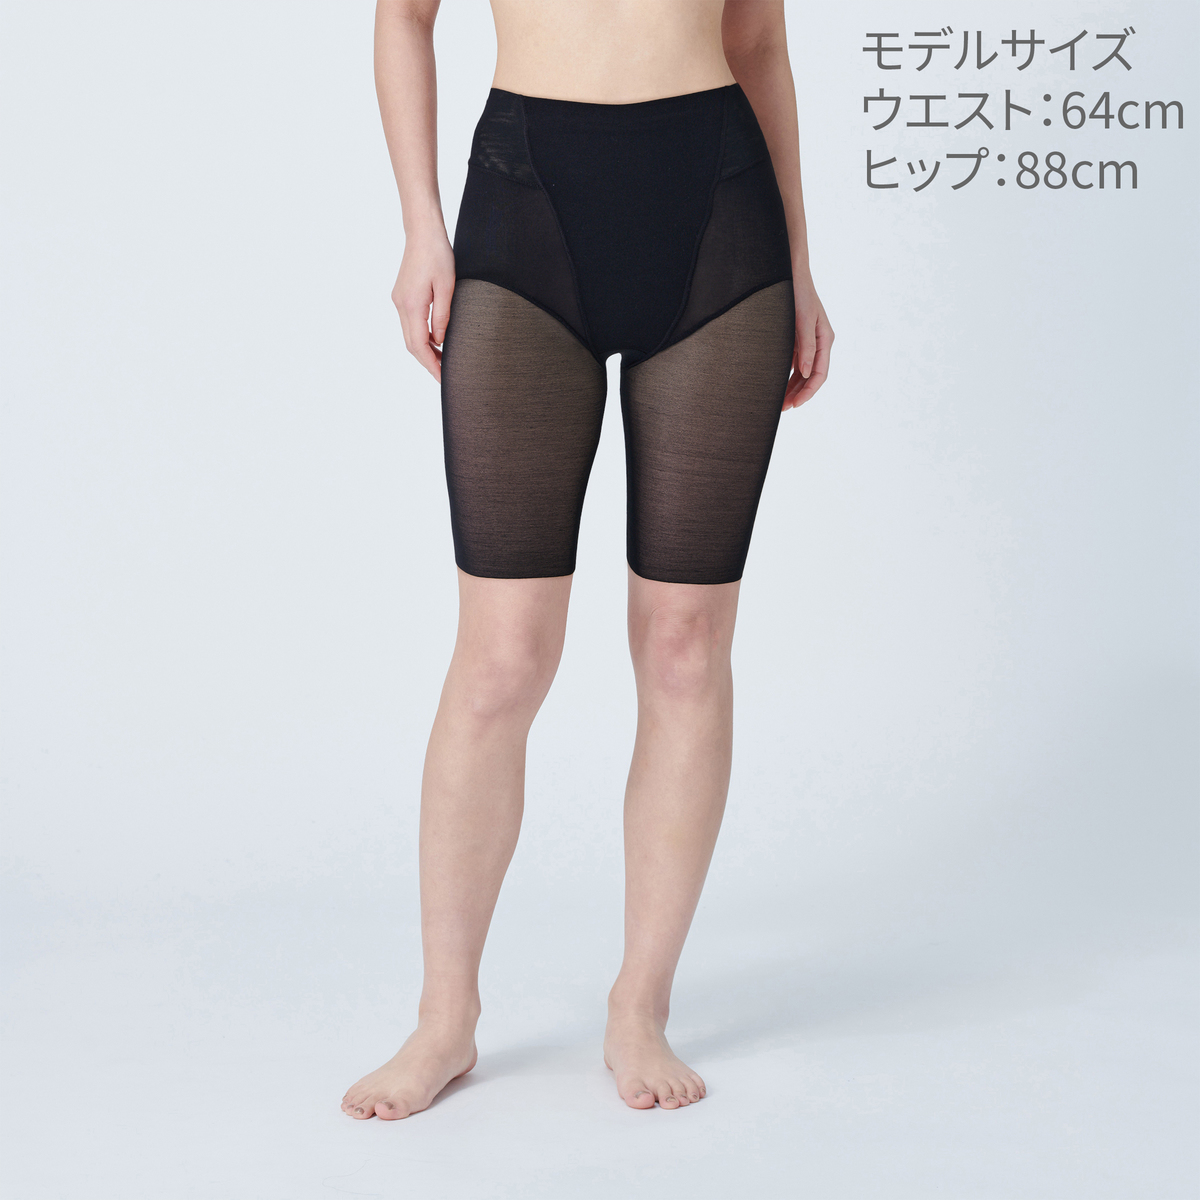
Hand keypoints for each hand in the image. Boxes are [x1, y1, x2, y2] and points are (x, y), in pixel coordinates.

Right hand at [393, 231, 455, 381]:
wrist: (422, 232)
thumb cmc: (438, 255)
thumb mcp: (447, 287)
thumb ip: (443, 316)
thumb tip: (441, 341)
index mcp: (412, 305)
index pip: (419, 345)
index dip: (430, 364)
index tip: (443, 378)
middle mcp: (401, 305)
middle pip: (411, 344)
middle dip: (427, 362)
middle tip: (445, 375)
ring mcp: (398, 300)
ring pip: (409, 335)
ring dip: (424, 350)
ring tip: (443, 361)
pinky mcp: (401, 296)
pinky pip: (410, 324)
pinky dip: (421, 336)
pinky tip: (436, 340)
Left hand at [783, 270, 833, 409]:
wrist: (789, 274)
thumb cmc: (798, 293)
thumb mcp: (803, 319)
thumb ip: (806, 346)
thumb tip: (807, 373)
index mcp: (825, 339)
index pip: (820, 374)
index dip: (808, 391)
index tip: (795, 404)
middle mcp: (818, 343)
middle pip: (811, 377)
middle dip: (799, 394)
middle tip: (783, 409)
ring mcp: (807, 342)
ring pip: (802, 372)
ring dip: (792, 388)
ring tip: (779, 403)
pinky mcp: (797, 340)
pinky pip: (794, 364)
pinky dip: (787, 376)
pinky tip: (777, 386)